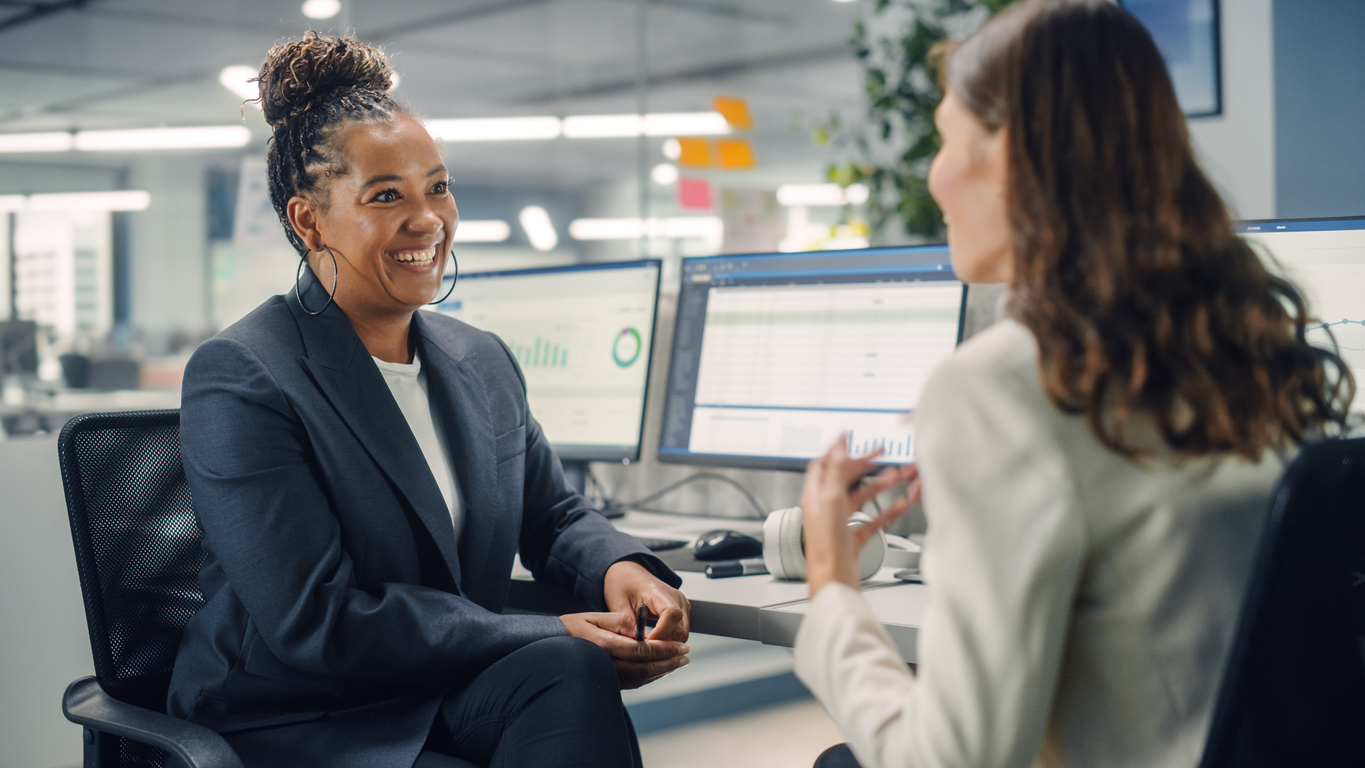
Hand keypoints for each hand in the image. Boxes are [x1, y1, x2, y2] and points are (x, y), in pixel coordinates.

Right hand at [560, 611, 689, 688]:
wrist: (551, 646)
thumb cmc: (572, 628)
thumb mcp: (594, 616)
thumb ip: (620, 621)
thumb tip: (641, 628)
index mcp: (605, 645)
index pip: (643, 651)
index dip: (665, 649)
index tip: (681, 646)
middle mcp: (607, 665)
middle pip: (646, 668)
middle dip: (669, 662)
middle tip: (685, 655)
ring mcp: (608, 676)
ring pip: (642, 678)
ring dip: (663, 671)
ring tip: (678, 662)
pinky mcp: (609, 682)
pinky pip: (634, 682)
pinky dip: (650, 676)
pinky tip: (660, 669)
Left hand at [603, 560, 690, 642]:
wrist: (628, 575)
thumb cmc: (623, 585)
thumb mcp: (618, 603)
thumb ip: (628, 624)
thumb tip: (637, 644)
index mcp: (659, 591)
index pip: (672, 614)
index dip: (662, 633)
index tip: (647, 643)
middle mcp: (676, 597)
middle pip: (680, 628)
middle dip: (664, 644)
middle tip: (644, 652)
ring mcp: (681, 605)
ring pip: (682, 634)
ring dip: (667, 645)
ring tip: (647, 649)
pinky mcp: (681, 612)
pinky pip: (680, 632)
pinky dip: (669, 641)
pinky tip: (653, 643)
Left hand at [800, 437, 919, 597]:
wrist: (834, 583)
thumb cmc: (826, 548)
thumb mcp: (830, 500)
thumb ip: (835, 472)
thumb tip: (838, 447)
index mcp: (815, 497)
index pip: (823, 464)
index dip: (836, 448)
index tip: (850, 436)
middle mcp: (825, 509)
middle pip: (845, 479)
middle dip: (864, 465)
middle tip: (881, 453)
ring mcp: (839, 525)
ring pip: (861, 498)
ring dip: (879, 486)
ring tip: (897, 476)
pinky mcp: (853, 540)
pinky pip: (872, 520)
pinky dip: (886, 511)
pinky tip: (900, 505)